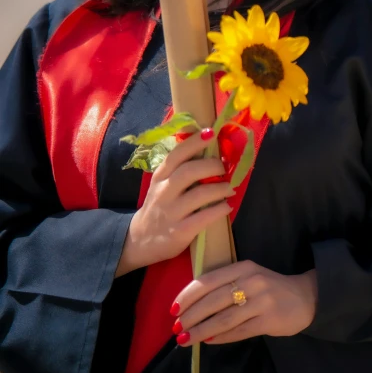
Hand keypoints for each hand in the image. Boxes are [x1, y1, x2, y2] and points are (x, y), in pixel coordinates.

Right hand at [116, 130, 234, 275]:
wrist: (141, 240)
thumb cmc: (160, 206)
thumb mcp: (162, 184)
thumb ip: (180, 168)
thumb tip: (208, 147)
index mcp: (160, 176)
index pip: (176, 154)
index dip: (194, 142)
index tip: (211, 133)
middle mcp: (164, 191)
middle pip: (189, 171)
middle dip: (212, 166)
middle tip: (224, 168)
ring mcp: (171, 212)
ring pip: (200, 194)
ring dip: (220, 188)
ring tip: (230, 188)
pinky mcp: (180, 231)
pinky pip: (204, 217)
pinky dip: (220, 209)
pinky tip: (227, 206)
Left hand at [170, 260, 317, 345]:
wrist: (306, 297)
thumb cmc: (269, 287)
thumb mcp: (248, 276)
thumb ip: (224, 286)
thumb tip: (191, 306)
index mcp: (242, 267)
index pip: (207, 280)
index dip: (187, 296)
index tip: (173, 310)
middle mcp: (251, 281)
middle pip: (213, 301)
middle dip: (190, 316)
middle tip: (176, 328)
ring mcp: (261, 301)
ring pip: (223, 318)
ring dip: (201, 330)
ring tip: (186, 339)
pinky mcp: (269, 320)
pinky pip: (238, 331)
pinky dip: (220, 337)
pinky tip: (208, 341)